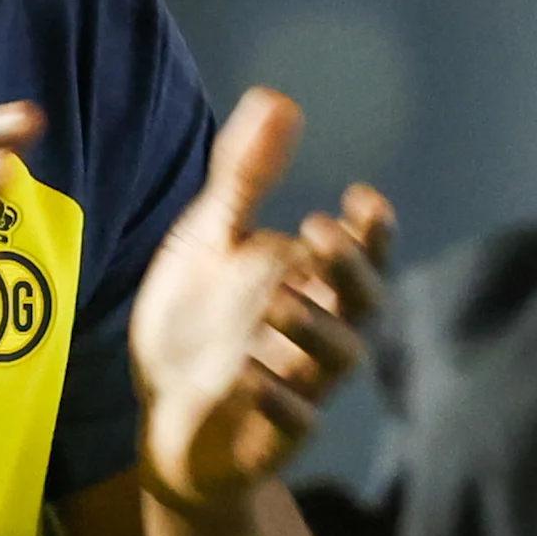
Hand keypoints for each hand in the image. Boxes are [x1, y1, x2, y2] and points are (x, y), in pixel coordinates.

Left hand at [130, 88, 392, 515]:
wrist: (162, 418)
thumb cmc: (197, 326)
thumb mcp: (208, 242)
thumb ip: (243, 178)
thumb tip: (279, 97)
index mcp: (308, 284)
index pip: (361, 255)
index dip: (374, 230)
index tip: (362, 196)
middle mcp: (314, 334)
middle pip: (364, 304)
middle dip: (352, 269)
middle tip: (320, 231)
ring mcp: (298, 387)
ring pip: (336, 361)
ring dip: (315, 328)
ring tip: (278, 300)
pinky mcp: (269, 438)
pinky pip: (292, 425)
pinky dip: (279, 402)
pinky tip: (248, 378)